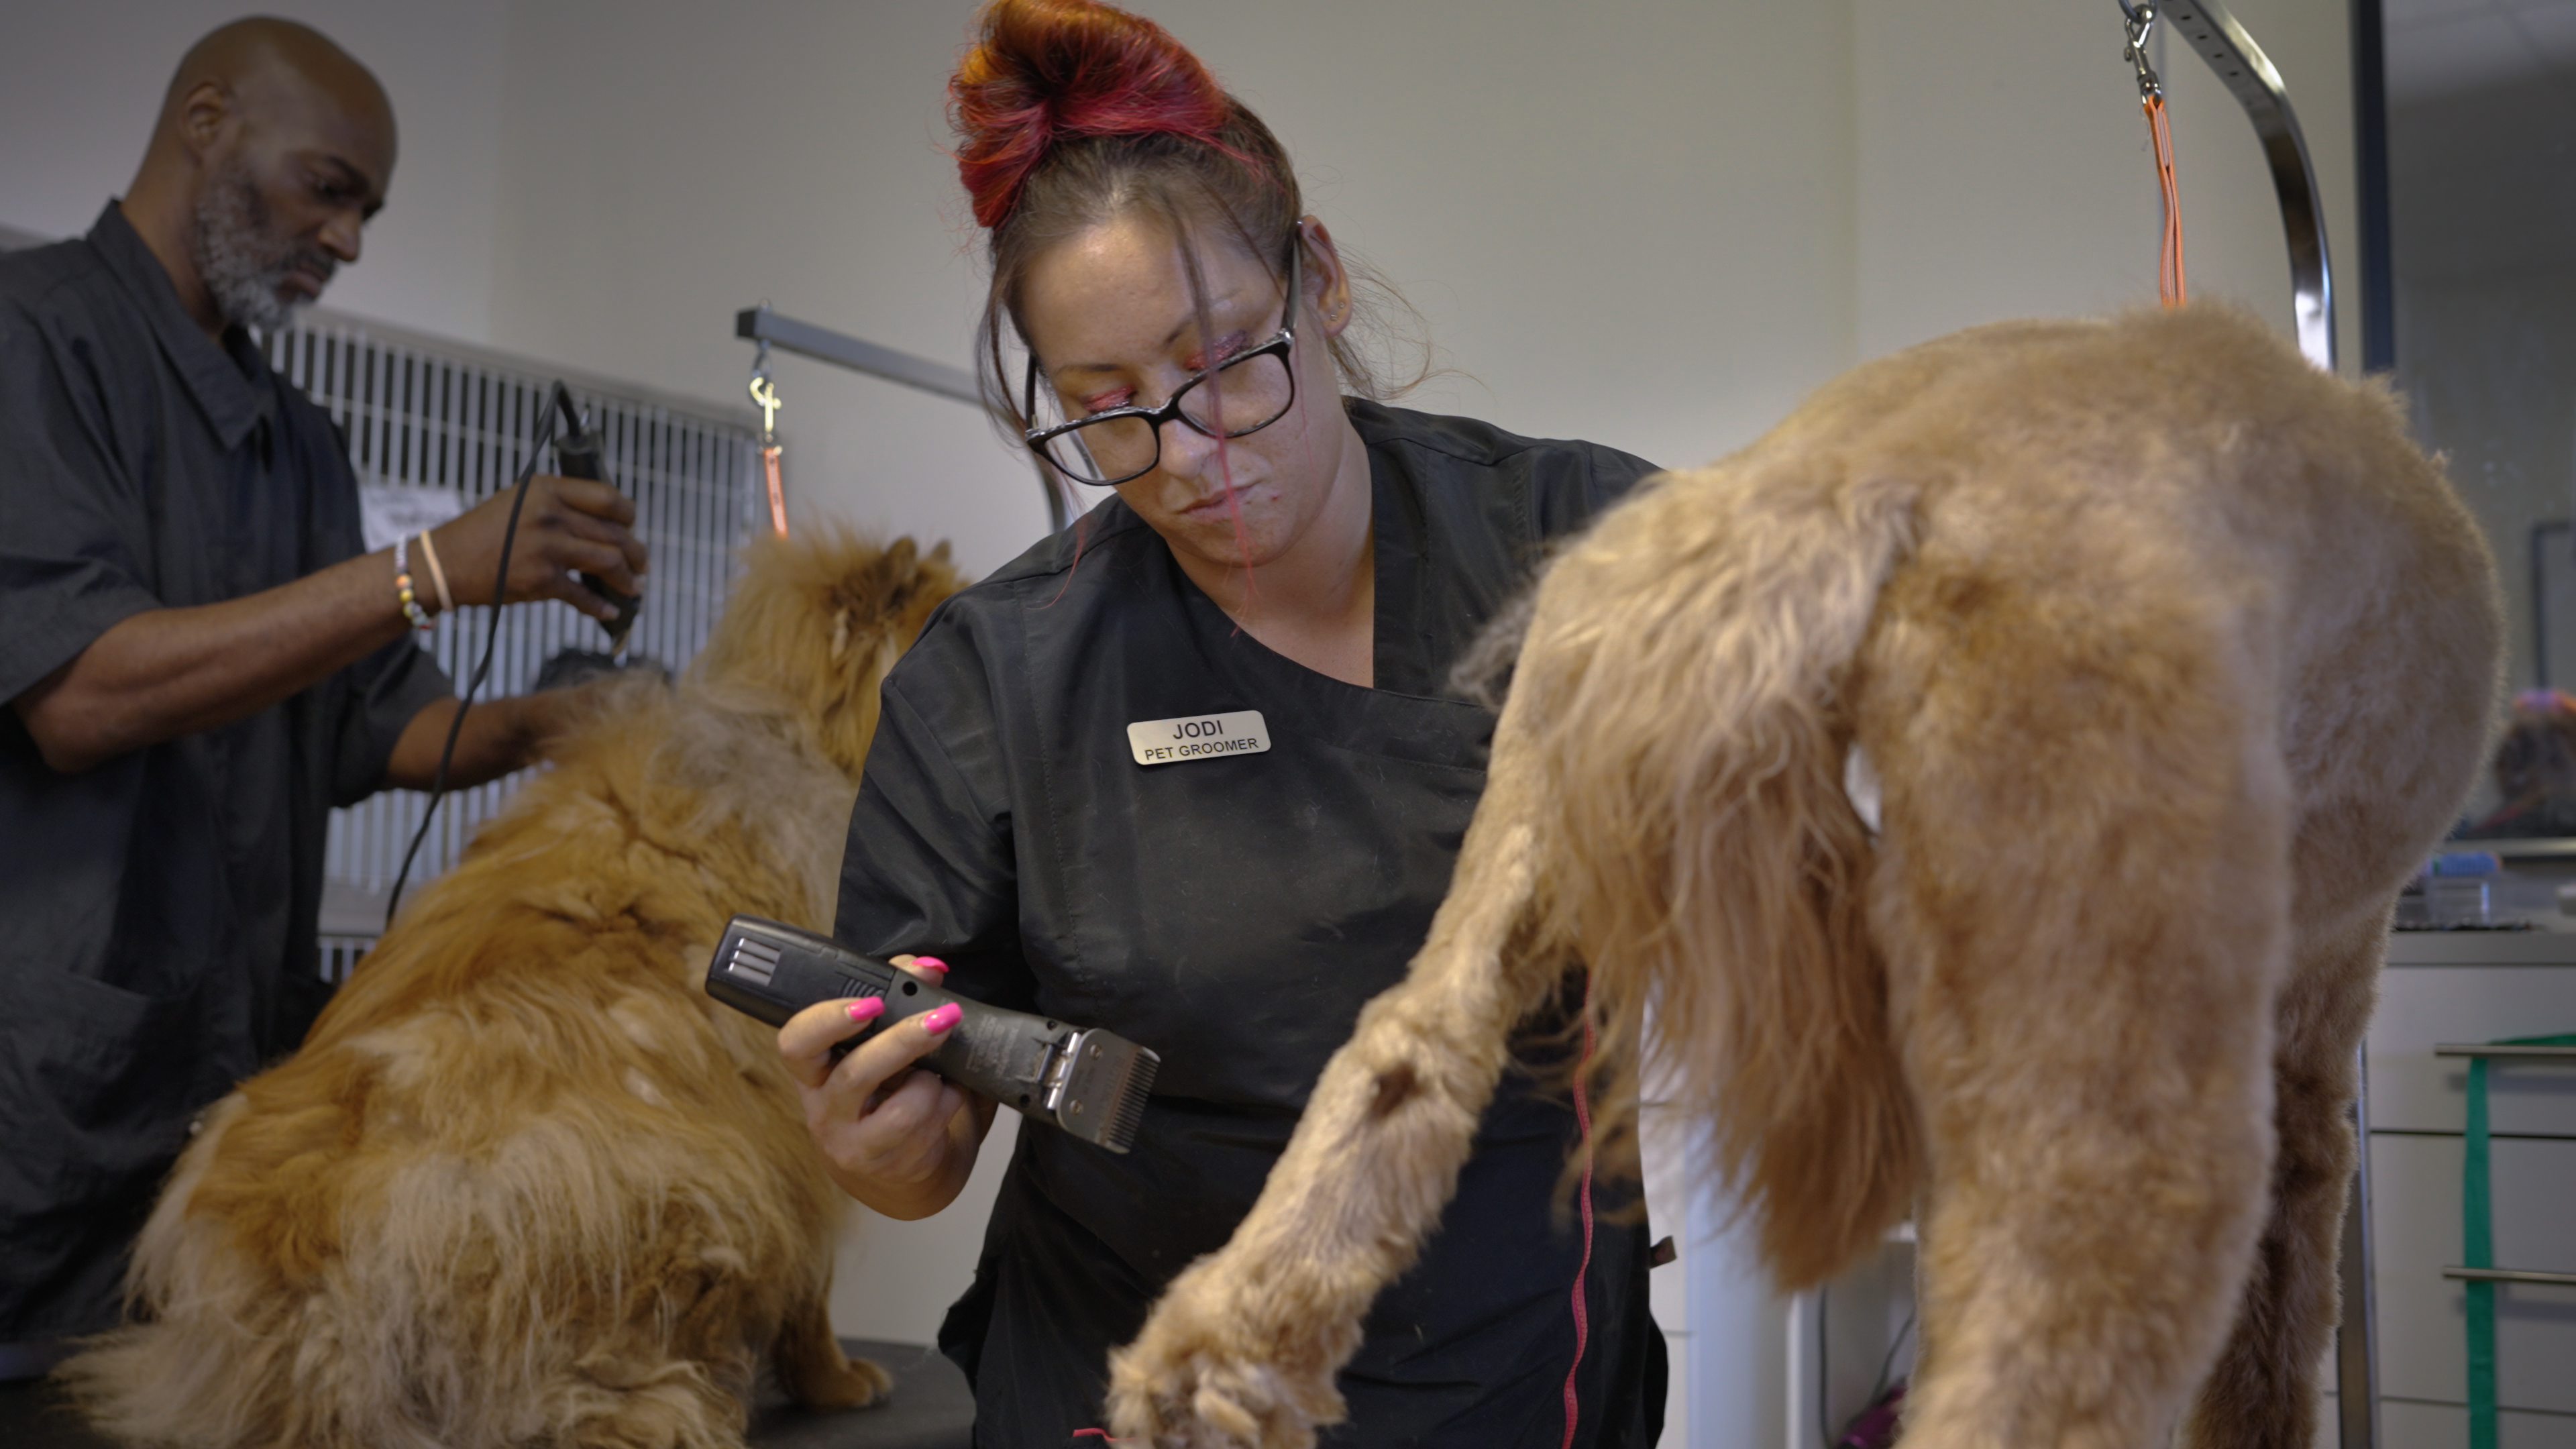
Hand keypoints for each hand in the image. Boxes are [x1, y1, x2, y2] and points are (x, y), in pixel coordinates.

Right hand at [427, 475, 647, 620]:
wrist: (447, 562)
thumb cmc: (485, 532)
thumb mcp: (520, 500)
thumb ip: (559, 504)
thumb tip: (605, 521)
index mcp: (547, 489)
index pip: (608, 497)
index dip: (629, 515)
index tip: (632, 527)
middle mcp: (551, 515)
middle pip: (615, 533)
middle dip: (636, 553)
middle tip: (642, 564)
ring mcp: (548, 548)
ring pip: (609, 562)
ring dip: (628, 579)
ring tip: (634, 587)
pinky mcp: (541, 580)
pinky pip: (584, 596)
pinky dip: (601, 607)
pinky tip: (609, 611)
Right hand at [778, 956, 990, 1218]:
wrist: (896, 1164)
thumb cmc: (886, 1090)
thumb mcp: (880, 1044)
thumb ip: (898, 996)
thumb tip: (927, 968)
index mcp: (813, 1071)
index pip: (796, 1043)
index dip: (828, 1020)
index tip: (871, 1002)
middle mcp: (825, 1110)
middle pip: (856, 1073)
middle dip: (905, 1040)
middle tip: (942, 1016)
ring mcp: (855, 1144)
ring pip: (903, 1107)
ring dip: (934, 1080)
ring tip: (941, 1074)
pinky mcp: (890, 1165)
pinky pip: (929, 1126)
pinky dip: (950, 1101)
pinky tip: (947, 1096)